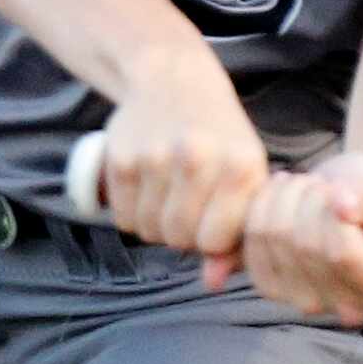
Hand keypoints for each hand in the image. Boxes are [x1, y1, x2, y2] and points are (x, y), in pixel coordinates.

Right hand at [97, 67, 268, 261]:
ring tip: (168, 196)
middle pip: (178, 238)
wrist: (175, 80)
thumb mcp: (243, 177)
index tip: (213, 219)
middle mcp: (198, 158)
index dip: (211, 239)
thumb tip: (213, 283)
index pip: (215, 241)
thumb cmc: (219, 138)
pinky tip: (147, 188)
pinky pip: (121, 217)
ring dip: (156, 224)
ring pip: (148, 231)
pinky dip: (132, 213)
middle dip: (182, 234)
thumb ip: (235, 235)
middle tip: (188, 207)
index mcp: (241, 165)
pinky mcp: (119, 157)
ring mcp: (155, 156)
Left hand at [222, 152, 362, 324]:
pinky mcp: (278, 291)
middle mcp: (352, 309)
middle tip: (327, 183)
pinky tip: (284, 194)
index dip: (333, 211)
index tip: (342, 188)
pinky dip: (260, 210)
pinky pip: (250, 248)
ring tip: (310, 186)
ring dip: (286, 198)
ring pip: (275, 241)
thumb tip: (343, 206)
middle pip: (306, 246)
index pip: (343, 254)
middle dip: (311, 198)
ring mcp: (312, 304)